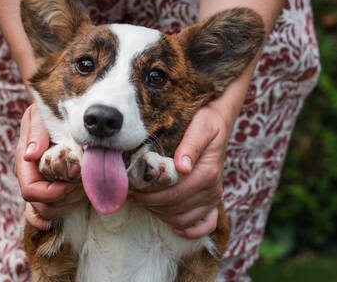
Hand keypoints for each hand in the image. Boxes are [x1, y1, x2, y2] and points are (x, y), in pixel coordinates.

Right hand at [14, 104, 85, 229]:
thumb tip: (31, 155)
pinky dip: (50, 218)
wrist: (51, 111)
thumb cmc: (46, 111)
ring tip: (84, 191)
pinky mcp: (48, 186)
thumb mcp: (39, 115)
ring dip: (67, 206)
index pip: (31, 190)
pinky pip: (41, 211)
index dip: (51, 193)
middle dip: (64, 201)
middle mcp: (30, 176)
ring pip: (46, 211)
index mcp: (25, 162)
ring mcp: (38, 183)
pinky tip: (59, 217)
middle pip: (40, 206)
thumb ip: (36, 132)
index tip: (70, 185)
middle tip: (84, 187)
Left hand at [132, 103, 231, 238]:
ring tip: (145, 202)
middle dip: (151, 204)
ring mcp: (213, 196)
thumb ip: (191, 144)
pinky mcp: (213, 200)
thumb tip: (182, 166)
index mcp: (207, 172)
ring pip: (184, 218)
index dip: (151, 195)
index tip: (133, 189)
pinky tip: (175, 228)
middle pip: (175, 207)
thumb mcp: (200, 126)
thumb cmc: (206, 121)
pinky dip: (191, 230)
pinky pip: (206, 224)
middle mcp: (212, 188)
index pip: (174, 193)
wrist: (218, 121)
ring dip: (162, 214)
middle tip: (133, 194)